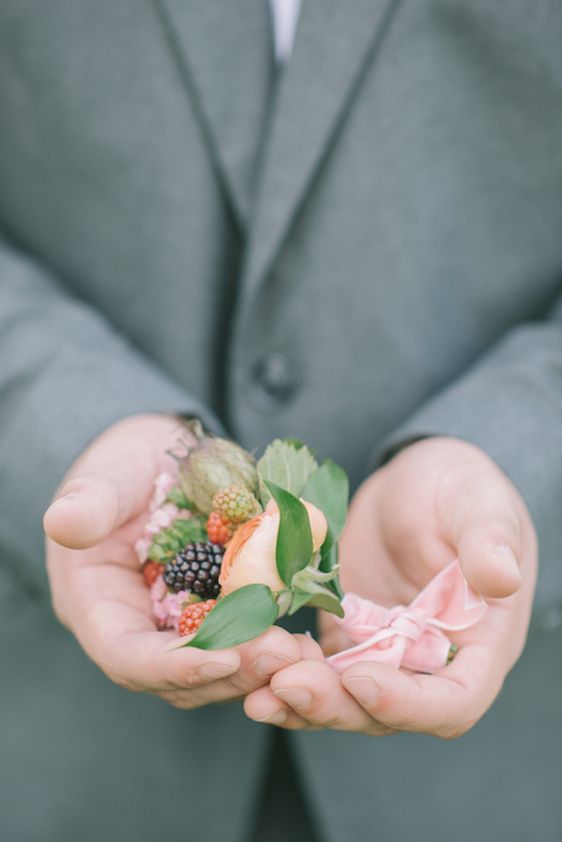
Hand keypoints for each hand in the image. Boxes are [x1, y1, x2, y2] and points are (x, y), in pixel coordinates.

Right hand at [44, 414, 301, 707]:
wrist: (161, 457)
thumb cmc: (123, 465)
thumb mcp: (103, 477)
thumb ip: (88, 503)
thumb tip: (63, 523)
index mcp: (99, 606)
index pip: (127, 655)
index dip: (172, 667)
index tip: (223, 659)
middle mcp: (141, 628)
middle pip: (181, 675)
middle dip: (232, 670)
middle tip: (281, 655)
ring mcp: (183, 624)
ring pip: (218, 665)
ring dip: (260, 664)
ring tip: (302, 651)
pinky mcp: (220, 610)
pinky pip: (246, 637)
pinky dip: (274, 640)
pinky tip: (309, 638)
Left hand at [244, 437, 536, 736]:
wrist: (417, 480)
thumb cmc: (461, 489)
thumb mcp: (479, 504)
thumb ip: (490, 540)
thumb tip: (501, 578)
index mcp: (478, 643)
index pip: (453, 700)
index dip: (407, 703)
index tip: (359, 678)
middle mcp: (430, 661)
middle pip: (386, 711)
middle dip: (334, 704)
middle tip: (283, 684)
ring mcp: (383, 652)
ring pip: (342, 696)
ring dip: (298, 696)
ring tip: (254, 681)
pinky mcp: (346, 635)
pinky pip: (315, 664)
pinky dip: (284, 666)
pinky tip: (250, 652)